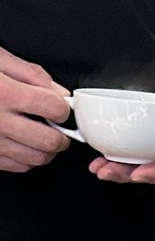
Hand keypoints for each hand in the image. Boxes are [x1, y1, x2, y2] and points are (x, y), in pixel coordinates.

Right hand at [0, 47, 70, 173]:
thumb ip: (29, 73)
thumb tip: (58, 92)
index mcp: (3, 93)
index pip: (53, 108)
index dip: (62, 107)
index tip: (59, 106)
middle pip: (49, 141)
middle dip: (61, 134)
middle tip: (57, 126)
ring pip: (36, 158)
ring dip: (46, 150)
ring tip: (42, 135)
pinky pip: (17, 166)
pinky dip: (27, 159)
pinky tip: (23, 144)